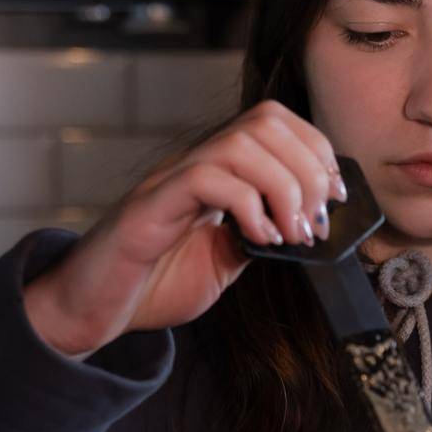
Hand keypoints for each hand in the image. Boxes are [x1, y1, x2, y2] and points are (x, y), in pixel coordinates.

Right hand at [21, 99, 346, 356]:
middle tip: (316, 222)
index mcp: (216, 171)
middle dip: (307, 169)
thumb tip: (310, 227)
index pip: (274, 122)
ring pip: (240, 142)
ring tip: (293, 234)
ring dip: (284, 187)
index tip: (335, 196)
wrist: (95, 310)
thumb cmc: (156, 285)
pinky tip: (260, 240)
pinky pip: (205, 178)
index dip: (316, 149)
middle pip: (265, 121)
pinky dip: (247, 205)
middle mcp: (193, 163)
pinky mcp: (149, 208)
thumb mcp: (227, 261)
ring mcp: (170, 180)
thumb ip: (262, 237)